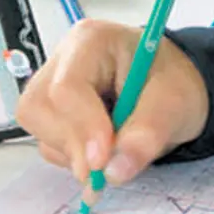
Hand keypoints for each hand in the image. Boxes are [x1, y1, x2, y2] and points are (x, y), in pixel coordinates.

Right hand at [16, 19, 209, 187]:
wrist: (173, 89)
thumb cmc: (173, 83)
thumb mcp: (175, 103)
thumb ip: (147, 133)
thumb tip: (115, 170)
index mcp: (92, 42)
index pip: (67, 87)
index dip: (82, 127)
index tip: (103, 161)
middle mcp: (64, 60)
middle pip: (39, 108)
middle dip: (71, 144)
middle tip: (105, 167)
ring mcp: (52, 86)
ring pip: (39, 129)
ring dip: (73, 153)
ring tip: (113, 150)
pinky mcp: (52, 113)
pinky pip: (48, 144)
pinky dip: (74, 158)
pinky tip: (102, 149)